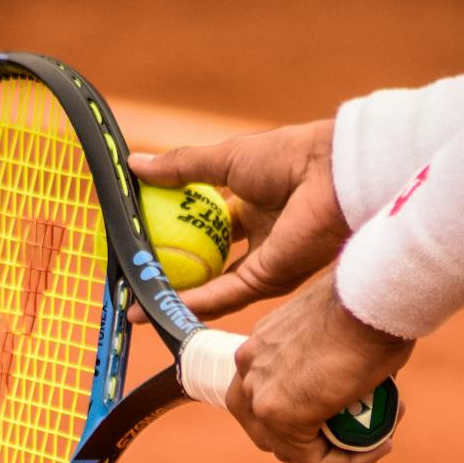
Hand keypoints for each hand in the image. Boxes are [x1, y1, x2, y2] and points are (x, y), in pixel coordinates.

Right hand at [127, 120, 348, 321]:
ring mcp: (262, 263)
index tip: (139, 237)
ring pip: (210, 286)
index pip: (204, 225)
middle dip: (171, 272)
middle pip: (206, 261)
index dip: (172, 231)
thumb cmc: (287, 157)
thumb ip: (180, 168)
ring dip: (174, 295)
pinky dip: (190, 302)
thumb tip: (134, 166)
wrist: (330, 176)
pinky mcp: (266, 281)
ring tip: (135, 304)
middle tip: (133, 277)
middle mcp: (258, 238)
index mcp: (251, 205)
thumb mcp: (224, 158)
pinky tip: (159, 305)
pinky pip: (222, 295)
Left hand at [228, 273, 411, 462]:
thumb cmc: (369, 303)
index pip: (265, 396)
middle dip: (312, 440)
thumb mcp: (340, 328)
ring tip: (378, 438)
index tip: (345, 413)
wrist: (372, 296)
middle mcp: (249, 368)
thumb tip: (353, 382)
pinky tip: (380, 446)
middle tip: (357, 433)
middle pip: (267, 429)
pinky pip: (313, 459)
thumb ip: (330, 357)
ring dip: (336, 453)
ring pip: (291, 450)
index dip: (302, 415)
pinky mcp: (279, 415)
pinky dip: (348, 462)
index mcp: (259, 345)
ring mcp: (259, 393)